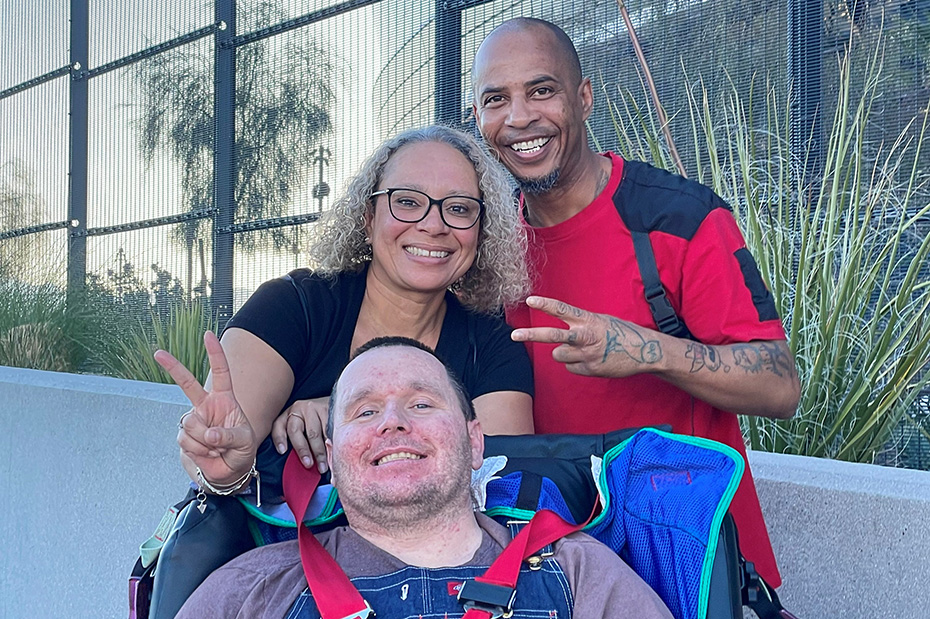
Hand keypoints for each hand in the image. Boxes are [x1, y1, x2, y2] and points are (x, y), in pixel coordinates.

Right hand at [155, 330, 256, 485]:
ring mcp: (194, 420)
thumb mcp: (244, 441)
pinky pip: (187, 440)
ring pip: (191, 424)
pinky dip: (199, 450)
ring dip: (205, 440)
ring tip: (217, 447)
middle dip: (172, 367)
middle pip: (187, 383)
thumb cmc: (241, 450)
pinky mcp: (185, 437)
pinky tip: (208, 453)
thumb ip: (229, 435)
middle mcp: (207, 406)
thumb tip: (209, 433)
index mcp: (225, 399)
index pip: (221, 372)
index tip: (208, 335)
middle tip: (158, 352)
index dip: (215, 354)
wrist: (229, 471)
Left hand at [270, 397, 329, 472]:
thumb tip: (300, 465)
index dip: (279, 439)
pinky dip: (330, 446)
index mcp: (288, 414)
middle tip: (308, 464)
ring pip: (314, 434)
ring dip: (319, 453)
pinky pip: (328, 432)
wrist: (338, 405)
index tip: (282, 451)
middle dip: (302, 450)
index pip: (279, 426)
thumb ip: (298, 439)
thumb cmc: (317, 421)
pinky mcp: (329, 410)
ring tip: (322, 466)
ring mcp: (315, 408)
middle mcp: (299, 408)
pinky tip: (332, 454)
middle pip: (296, 431)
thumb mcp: (303, 425)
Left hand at [511, 295, 664, 377]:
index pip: (563, 310)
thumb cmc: (622, 333)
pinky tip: (592, 360)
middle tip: (514, 335)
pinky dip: (577, 365)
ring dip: (565, 354)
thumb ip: (581, 324)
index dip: (546, 304)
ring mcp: (587, 355)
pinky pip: (571, 367)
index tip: (530, 300)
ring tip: (582, 350)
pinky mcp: (589, 369)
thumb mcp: (601, 321)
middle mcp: (585, 337)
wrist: (645, 352)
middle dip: (531, 335)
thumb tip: (563, 335)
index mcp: (588, 320)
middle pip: (552, 335)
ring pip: (558, 355)